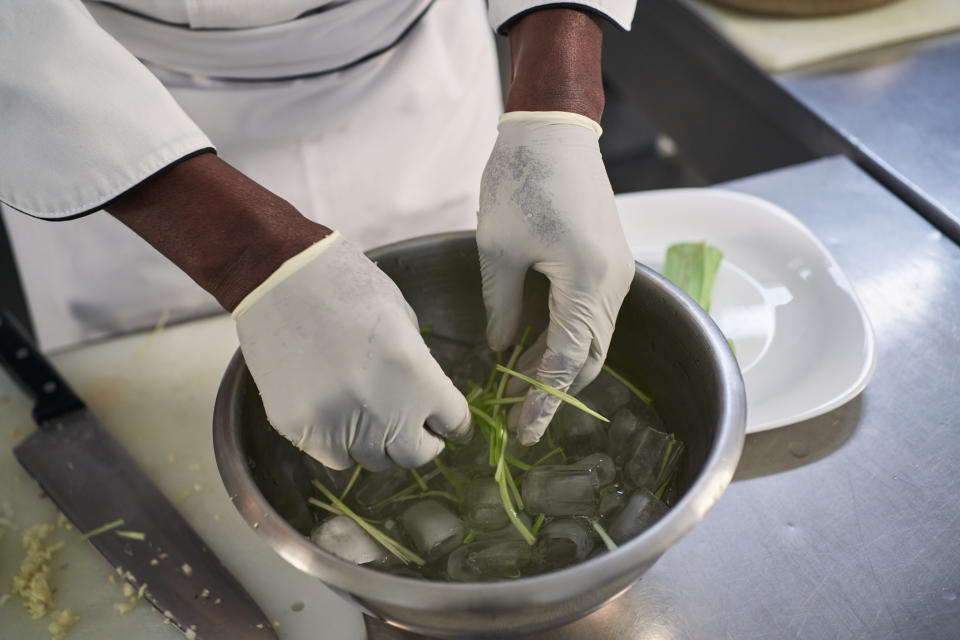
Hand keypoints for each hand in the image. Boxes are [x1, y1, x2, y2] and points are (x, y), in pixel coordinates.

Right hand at [233, 232, 471, 469]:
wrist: (280, 277)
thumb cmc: (348, 286)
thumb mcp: (403, 320)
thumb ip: (418, 367)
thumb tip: (424, 400)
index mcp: (417, 376)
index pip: (453, 422)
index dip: (453, 423)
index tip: (450, 426)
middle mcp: (382, 410)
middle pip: (415, 455)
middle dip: (420, 442)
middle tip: (414, 428)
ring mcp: (338, 424)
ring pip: (372, 460)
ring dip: (378, 443)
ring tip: (369, 413)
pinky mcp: (300, 429)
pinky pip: (334, 457)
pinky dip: (342, 443)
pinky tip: (338, 414)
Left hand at [478, 111, 634, 445]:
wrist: (552, 128)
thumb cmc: (519, 181)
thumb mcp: (498, 250)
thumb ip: (501, 307)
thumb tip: (500, 349)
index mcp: (588, 280)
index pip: (569, 361)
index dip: (545, 401)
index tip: (523, 433)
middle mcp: (614, 282)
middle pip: (592, 357)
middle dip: (556, 390)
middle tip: (516, 417)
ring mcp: (618, 271)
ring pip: (594, 338)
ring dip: (560, 364)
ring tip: (517, 388)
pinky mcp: (610, 261)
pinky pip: (592, 314)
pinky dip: (566, 337)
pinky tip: (533, 348)